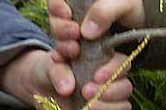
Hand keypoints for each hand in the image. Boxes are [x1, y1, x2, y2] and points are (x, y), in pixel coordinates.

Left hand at [0, 47, 132, 109]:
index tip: (96, 77)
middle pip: (126, 85)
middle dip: (110, 90)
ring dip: (108, 105)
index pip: (122, 62)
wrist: (39, 86)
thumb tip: (68, 88)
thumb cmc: (50, 69)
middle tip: (86, 92)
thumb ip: (59, 71)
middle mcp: (110, 79)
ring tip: (87, 106)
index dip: (114, 69)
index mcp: (104, 60)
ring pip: (124, 103)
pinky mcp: (102, 109)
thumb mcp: (51, 65)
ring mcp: (107, 97)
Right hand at [48, 0, 145, 77]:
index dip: (56, 4)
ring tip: (75, 52)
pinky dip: (74, 71)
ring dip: (64, 50)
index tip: (67, 13)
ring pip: (60, 45)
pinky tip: (85, 79)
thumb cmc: (132, 7)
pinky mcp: (82, 58)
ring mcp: (76, 39)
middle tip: (74, 37)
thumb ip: (105, 10)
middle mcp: (73, 18)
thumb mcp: (124, 1)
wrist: (145, 26)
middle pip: (55, 23)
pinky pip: (72, 66)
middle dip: (61, 31)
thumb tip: (86, 32)